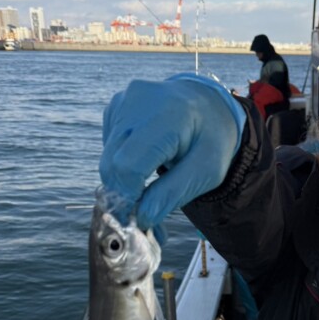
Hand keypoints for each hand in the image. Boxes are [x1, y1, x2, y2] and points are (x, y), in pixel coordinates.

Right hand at [99, 73, 245, 228]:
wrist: (208, 105)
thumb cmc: (211, 139)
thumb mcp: (206, 172)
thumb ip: (173, 194)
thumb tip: (142, 218)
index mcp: (167, 115)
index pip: (128, 165)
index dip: (130, 196)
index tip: (142, 217)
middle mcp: (137, 101)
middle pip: (112, 163)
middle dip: (125, 194)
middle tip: (146, 212)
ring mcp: (123, 101)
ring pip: (107, 158)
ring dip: (123, 181)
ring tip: (150, 185)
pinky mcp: (115, 108)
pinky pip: (108, 147)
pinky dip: (122, 164)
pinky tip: (145, 161)